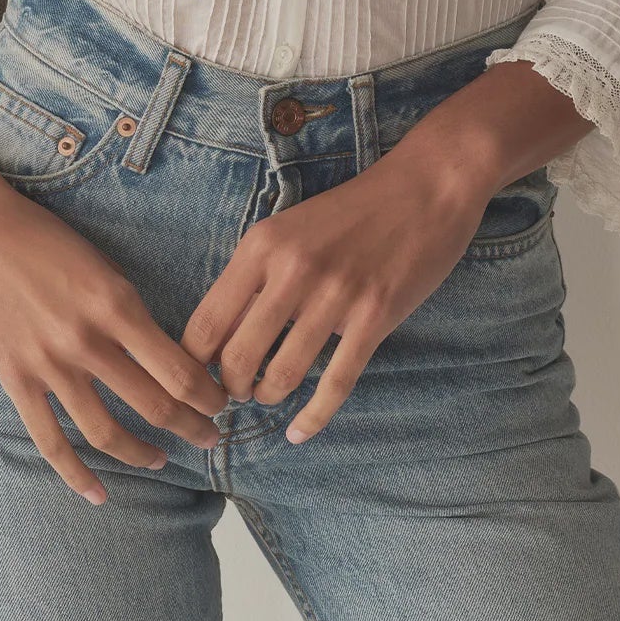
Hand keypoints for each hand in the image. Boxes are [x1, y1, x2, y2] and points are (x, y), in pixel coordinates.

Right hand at [0, 179, 228, 504]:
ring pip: (108, 432)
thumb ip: (128, 309)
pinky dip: (77, 476)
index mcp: (117, 303)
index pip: (179, 369)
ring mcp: (50, 365)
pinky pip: (51, 441)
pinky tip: (100, 495)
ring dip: (144, 454)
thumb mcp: (101, 263)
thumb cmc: (41, 237)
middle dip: (192, 427)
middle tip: (211, 438)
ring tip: (164, 460)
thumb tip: (164, 352)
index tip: (220, 403)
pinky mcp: (16, 379)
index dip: (207, 396)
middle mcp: (88, 340)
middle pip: (155, 404)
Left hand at [178, 146, 490, 444]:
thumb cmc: (352, 211)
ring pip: (282, 375)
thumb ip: (256, 273)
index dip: (195, 364)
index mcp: (262, 245)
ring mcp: (335, 296)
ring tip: (268, 395)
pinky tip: (299, 433)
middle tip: (236, 393)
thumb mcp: (289, 227)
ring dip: (268, 396)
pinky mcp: (374, 317)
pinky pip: (334, 384)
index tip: (200, 378)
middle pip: (237, 357)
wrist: (424, 188)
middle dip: (230, 389)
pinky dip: (312, 419)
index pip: (206, 322)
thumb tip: (219, 333)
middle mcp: (292, 270)